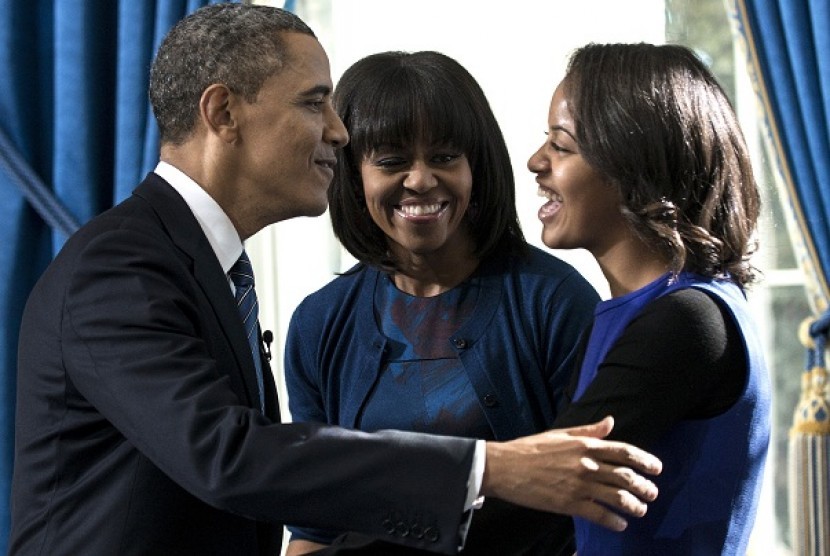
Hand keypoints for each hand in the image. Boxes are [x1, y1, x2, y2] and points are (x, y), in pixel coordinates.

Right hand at [480, 415, 660, 531]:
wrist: (505, 467)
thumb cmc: (531, 448)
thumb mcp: (561, 434)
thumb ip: (588, 430)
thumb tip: (610, 422)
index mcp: (585, 445)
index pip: (624, 451)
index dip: (645, 460)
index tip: (657, 469)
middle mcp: (587, 464)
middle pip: (626, 476)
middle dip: (644, 486)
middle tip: (652, 493)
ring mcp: (579, 485)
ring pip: (618, 497)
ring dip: (634, 505)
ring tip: (641, 510)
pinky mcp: (569, 503)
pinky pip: (600, 514)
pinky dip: (614, 521)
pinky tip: (621, 524)